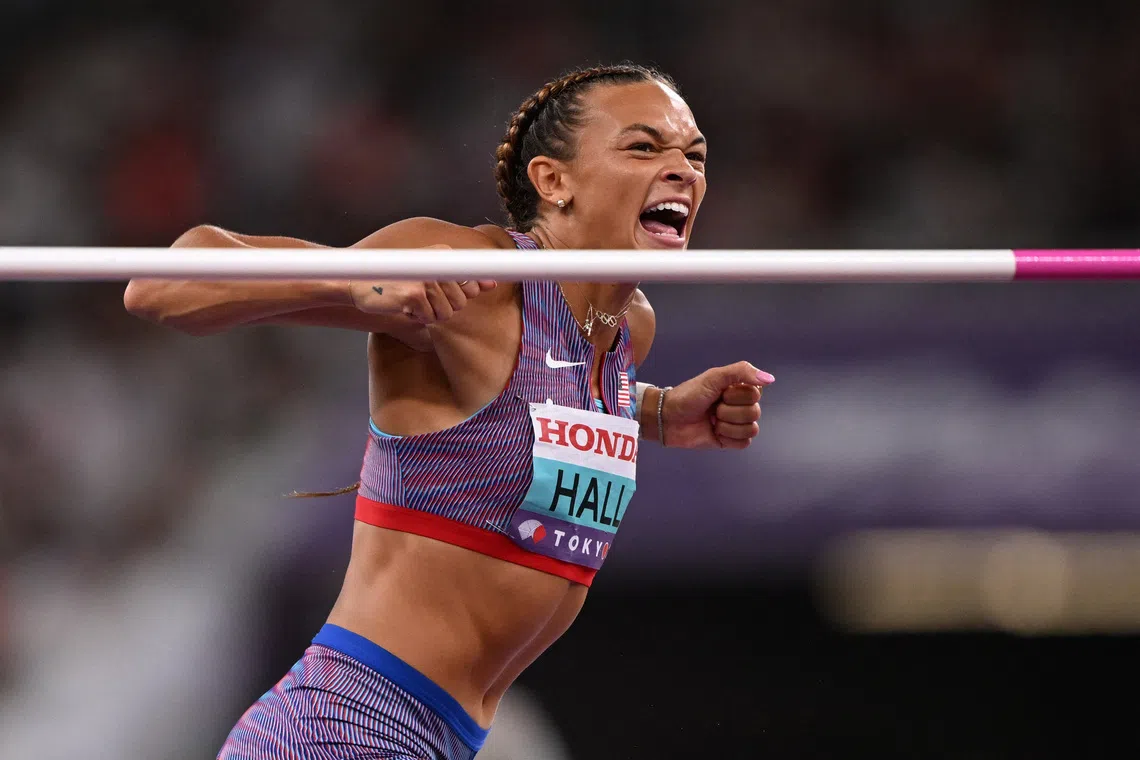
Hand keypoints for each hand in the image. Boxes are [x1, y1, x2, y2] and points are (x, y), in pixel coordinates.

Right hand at [348, 247, 496, 323]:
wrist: (359, 284)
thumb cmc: (396, 282)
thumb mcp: (430, 275)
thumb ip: (461, 279)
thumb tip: (492, 284)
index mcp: (443, 255)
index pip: (472, 283)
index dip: (464, 294)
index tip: (443, 293)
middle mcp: (438, 264)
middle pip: (460, 303)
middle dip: (443, 307)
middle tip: (422, 299)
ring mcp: (427, 279)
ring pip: (446, 313)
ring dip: (430, 314)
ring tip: (413, 302)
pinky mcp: (416, 294)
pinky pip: (430, 318)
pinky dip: (417, 317)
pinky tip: (404, 306)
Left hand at [661, 361, 774, 449]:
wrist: (669, 418)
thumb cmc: (689, 395)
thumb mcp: (714, 377)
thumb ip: (741, 372)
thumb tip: (770, 379)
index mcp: (739, 388)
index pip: (756, 394)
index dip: (736, 396)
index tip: (720, 393)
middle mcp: (741, 405)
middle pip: (755, 413)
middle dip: (729, 411)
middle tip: (712, 408)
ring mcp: (736, 424)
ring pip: (751, 429)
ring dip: (727, 425)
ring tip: (712, 420)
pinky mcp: (730, 440)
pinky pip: (744, 443)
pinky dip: (729, 438)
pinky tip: (715, 432)